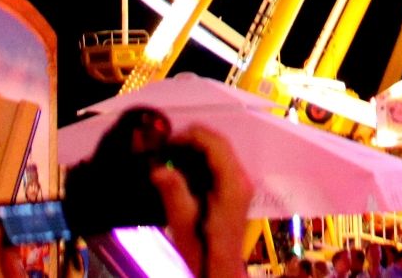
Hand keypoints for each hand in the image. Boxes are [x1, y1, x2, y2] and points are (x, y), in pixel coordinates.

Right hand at [167, 126, 253, 277]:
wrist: (219, 268)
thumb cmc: (202, 248)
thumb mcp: (183, 222)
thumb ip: (173, 192)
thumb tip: (159, 169)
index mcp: (233, 184)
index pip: (217, 145)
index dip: (193, 136)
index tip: (169, 140)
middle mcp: (242, 179)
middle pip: (221, 144)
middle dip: (194, 139)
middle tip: (168, 146)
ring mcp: (242, 184)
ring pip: (222, 152)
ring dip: (199, 148)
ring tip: (174, 153)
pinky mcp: (237, 190)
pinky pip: (222, 164)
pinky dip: (204, 159)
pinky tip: (185, 167)